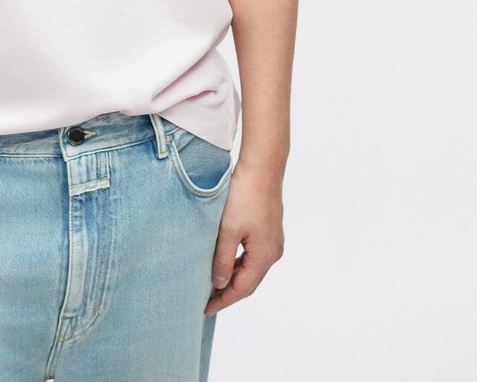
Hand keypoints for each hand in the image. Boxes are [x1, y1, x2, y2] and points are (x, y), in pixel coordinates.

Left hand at [204, 162, 284, 314]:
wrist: (262, 167)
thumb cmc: (245, 195)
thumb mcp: (228, 230)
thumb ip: (222, 259)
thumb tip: (219, 284)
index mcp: (264, 256)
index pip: (242, 289)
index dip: (223, 300)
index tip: (204, 309)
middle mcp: (273, 252)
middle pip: (248, 282)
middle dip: (228, 292)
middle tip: (206, 300)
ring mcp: (273, 241)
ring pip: (250, 268)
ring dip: (233, 276)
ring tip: (211, 282)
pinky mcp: (269, 230)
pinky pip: (253, 255)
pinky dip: (238, 262)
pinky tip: (224, 259)